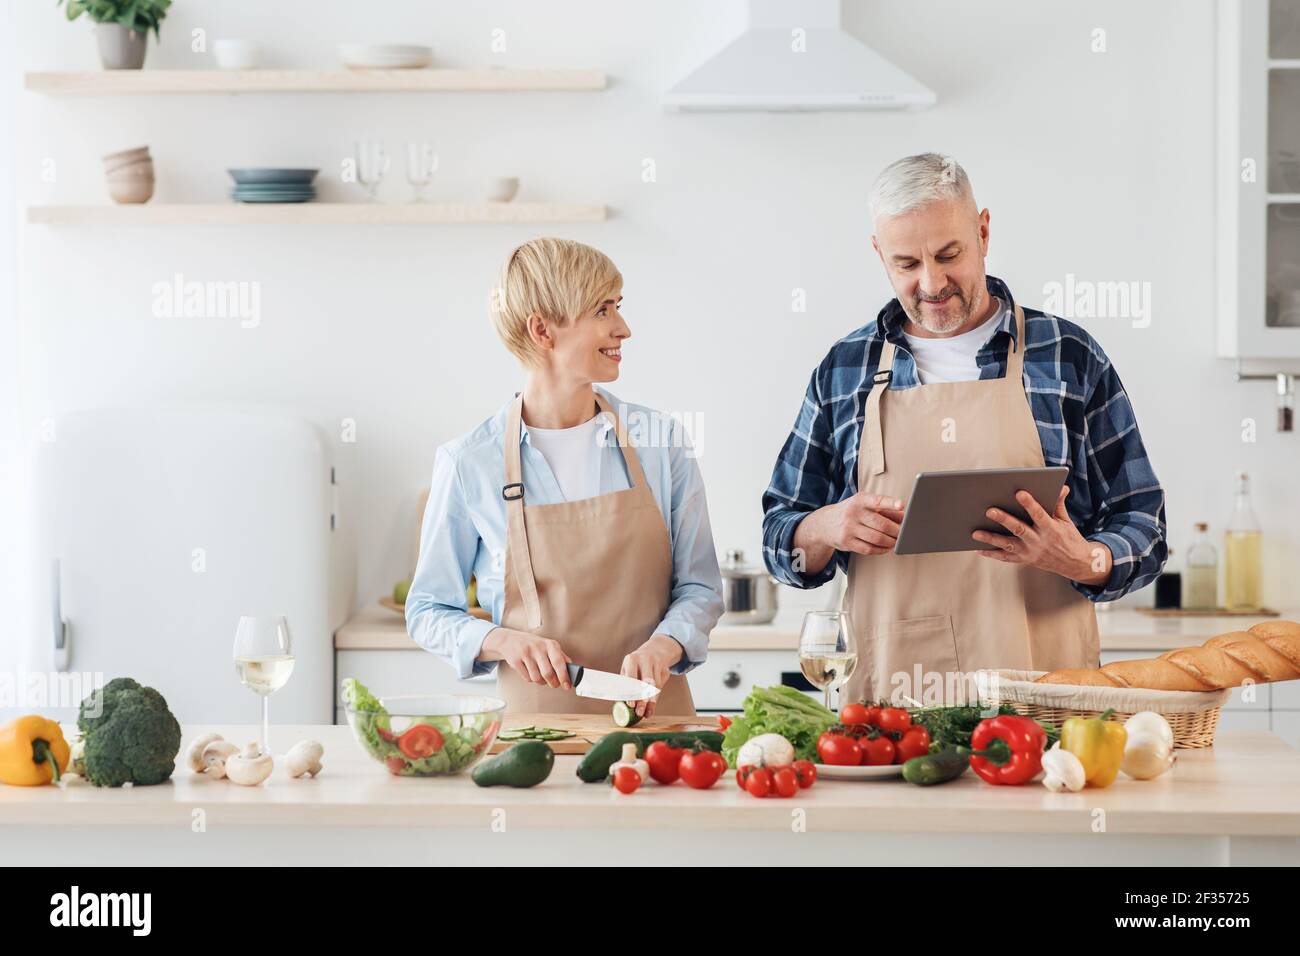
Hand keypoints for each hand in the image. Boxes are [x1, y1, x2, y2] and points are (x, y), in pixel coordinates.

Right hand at [480, 628, 572, 689]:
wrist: (509, 640)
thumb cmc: (533, 645)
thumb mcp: (548, 646)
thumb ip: (561, 657)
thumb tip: (572, 671)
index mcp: (550, 644)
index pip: (559, 662)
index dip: (564, 676)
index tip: (567, 686)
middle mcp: (538, 647)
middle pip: (548, 673)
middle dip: (552, 683)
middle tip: (553, 684)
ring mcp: (526, 653)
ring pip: (537, 678)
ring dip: (540, 681)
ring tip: (540, 675)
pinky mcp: (515, 660)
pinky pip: (527, 678)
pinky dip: (530, 679)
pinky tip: (529, 671)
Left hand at [620, 635, 683, 718]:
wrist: (656, 650)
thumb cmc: (637, 664)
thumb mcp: (628, 668)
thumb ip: (624, 683)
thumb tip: (619, 703)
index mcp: (632, 659)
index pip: (631, 677)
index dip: (631, 691)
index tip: (630, 705)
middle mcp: (645, 660)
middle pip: (646, 682)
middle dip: (642, 699)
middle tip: (639, 712)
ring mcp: (657, 665)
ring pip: (655, 687)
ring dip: (650, 702)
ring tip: (645, 713)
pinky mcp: (665, 670)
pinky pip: (661, 687)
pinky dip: (655, 699)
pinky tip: (651, 708)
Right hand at [805, 491, 905, 556]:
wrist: (824, 524)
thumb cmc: (851, 512)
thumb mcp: (865, 504)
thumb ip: (885, 509)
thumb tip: (903, 517)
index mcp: (860, 500)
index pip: (878, 501)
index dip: (891, 503)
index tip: (901, 505)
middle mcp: (854, 513)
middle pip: (882, 524)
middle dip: (896, 531)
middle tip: (902, 534)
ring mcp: (849, 528)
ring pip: (877, 538)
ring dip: (890, 542)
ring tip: (895, 541)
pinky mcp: (846, 542)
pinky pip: (869, 549)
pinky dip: (881, 550)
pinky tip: (885, 548)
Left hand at [971, 486, 1112, 585]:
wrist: (1075, 564)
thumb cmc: (1069, 538)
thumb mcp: (1066, 521)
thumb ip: (1058, 504)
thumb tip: (1061, 487)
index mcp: (1051, 529)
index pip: (1039, 515)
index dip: (1030, 504)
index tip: (1019, 492)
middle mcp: (1039, 542)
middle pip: (1019, 529)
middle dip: (1004, 520)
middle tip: (989, 510)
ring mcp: (1030, 552)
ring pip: (1008, 545)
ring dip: (991, 539)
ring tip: (975, 533)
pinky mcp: (1024, 560)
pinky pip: (1006, 558)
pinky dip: (992, 554)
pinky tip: (978, 549)